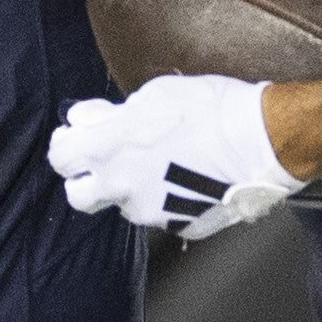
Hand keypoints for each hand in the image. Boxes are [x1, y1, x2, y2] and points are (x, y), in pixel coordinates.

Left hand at [50, 74, 301, 238]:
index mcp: (108, 151)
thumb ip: (111, 113)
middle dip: (87, 178)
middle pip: (79, 196)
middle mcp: (121, 189)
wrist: (261, 141)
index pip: (60, 158)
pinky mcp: (180, 227)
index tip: (78, 135)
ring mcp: (151, 213)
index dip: (67, 145)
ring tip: (166, 162)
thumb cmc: (209, 109)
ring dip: (133, 187)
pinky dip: (169, 198)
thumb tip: (83, 120)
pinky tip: (191, 177)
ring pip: (126, 204)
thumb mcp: (153, 95)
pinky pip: (164, 214)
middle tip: (109, 159)